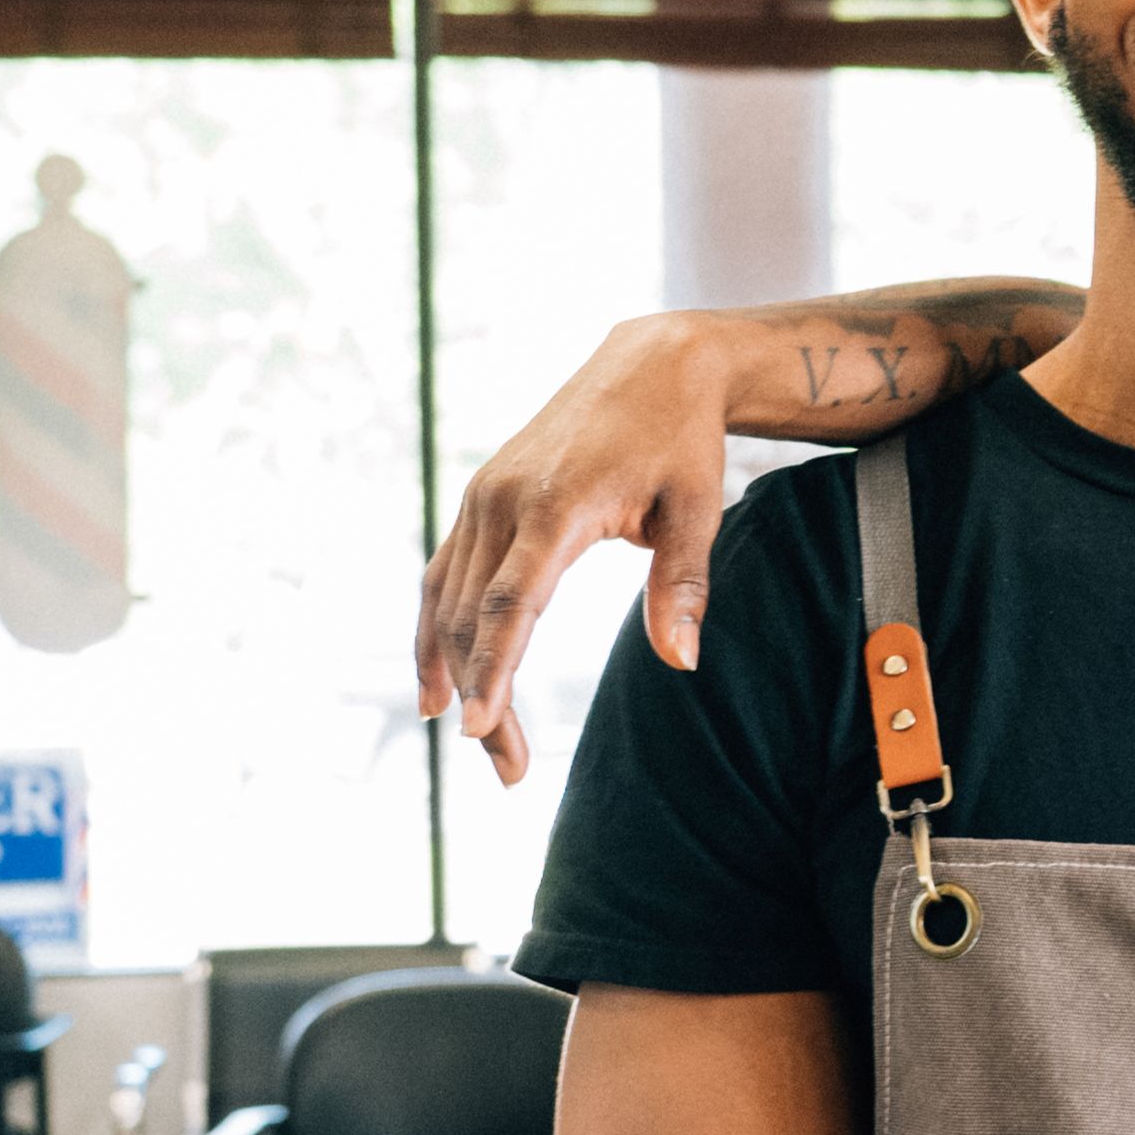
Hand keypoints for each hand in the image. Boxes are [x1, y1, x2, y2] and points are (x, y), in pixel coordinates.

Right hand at [419, 311, 751, 782]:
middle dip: (484, 697)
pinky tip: (438, 683)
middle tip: (509, 772)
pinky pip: (445, 574)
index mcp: (556, 504)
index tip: (481, 730)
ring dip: (455, 673)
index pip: (513, 602)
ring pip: (450, 600)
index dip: (494, 670)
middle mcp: (503, 500)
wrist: (653, 361)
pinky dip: (437, 629)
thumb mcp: (697, 509)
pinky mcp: (480, 499)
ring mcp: (483, 497)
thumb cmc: (682, 439)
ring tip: (478, 742)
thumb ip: (682, 587)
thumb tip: (681, 663)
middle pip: (475, 616)